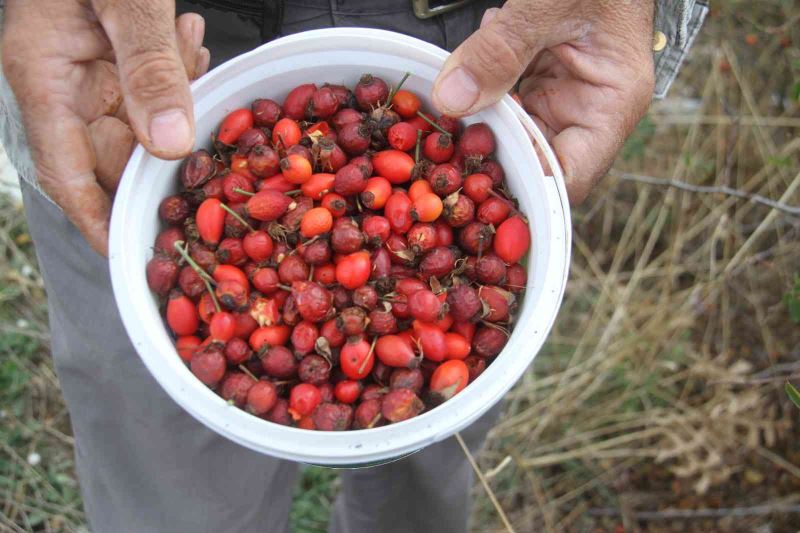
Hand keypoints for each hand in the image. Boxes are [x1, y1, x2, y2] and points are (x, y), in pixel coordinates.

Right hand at [2, 1, 209, 254]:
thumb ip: (146, 65)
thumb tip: (171, 146)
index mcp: (44, 79)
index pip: (69, 175)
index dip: (102, 222)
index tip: (138, 258)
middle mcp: (65, 88)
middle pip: (118, 157)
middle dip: (167, 154)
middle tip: (216, 146)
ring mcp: (92, 76)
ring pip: (144, 125)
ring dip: (178, 102)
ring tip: (183, 45)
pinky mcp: (117, 62)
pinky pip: (152, 92)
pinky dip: (178, 75)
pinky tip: (184, 38)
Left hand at [431, 0, 654, 204]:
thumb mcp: (549, 3)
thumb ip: (502, 50)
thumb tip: (453, 101)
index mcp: (611, 105)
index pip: (568, 177)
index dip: (522, 186)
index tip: (474, 176)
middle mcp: (588, 109)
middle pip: (532, 160)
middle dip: (487, 145)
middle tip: (445, 133)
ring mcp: (562, 93)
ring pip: (510, 129)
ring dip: (479, 109)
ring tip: (462, 78)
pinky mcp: (540, 76)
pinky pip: (504, 95)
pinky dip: (481, 78)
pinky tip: (481, 45)